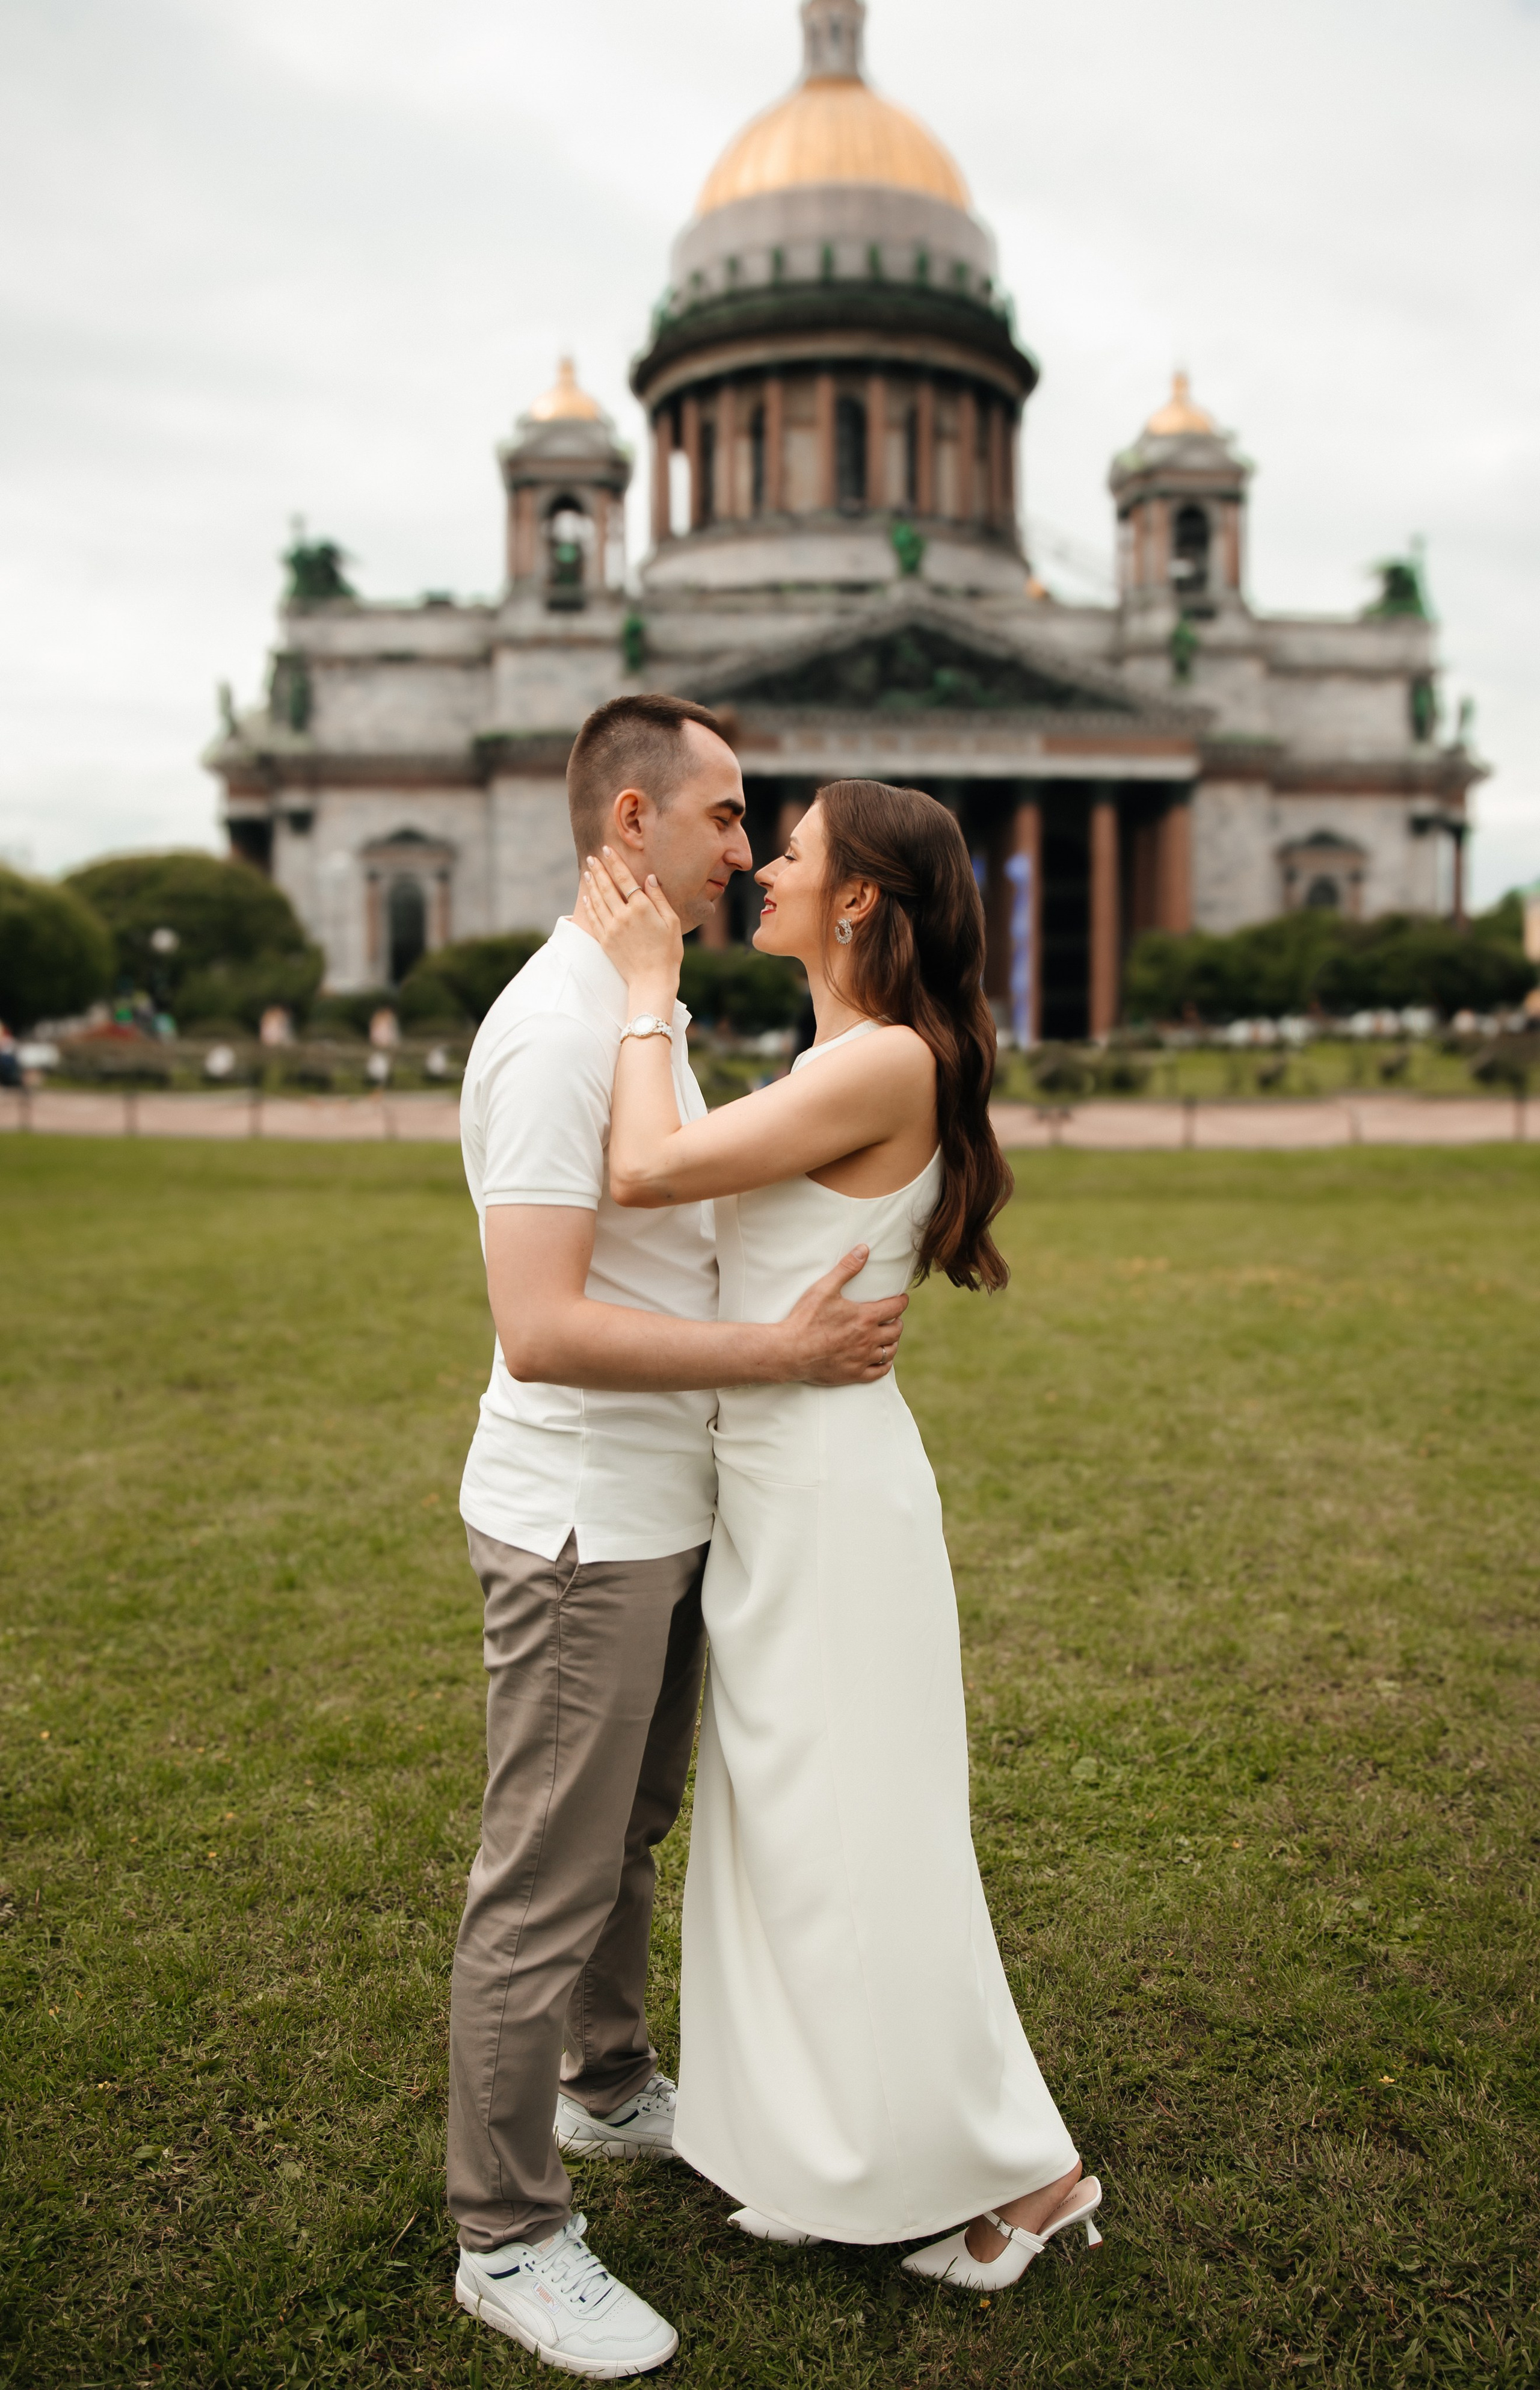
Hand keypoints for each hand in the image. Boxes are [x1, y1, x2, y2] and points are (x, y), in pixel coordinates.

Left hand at [579, 847, 682, 1004]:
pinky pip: (594, 918)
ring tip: (588, 872)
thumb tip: (649, 878)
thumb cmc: (668, 952)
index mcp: (641, 908)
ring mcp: (611, 928)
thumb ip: (659, 898)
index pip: (624, 878)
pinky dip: (589, 904)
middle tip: (592, 857)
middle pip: (607, 886)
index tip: (606, 850)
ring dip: (592, 884)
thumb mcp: (671, 922)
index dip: (614, 862)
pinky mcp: (605, 940)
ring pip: (598, 900)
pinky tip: (588, 896)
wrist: (652, 980)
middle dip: (599, 869)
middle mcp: (623, 915)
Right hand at [778, 1247, 908, 1385]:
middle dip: (897, 1321)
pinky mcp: (854, 1374)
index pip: (896, 1307)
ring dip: (892, 1342)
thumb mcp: (825, 1288)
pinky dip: (885, 1364)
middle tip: (892, 1317)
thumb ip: (846, 1268)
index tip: (902, 1299)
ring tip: (888, 1336)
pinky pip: (880, 1371)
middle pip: (896, 1330)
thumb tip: (864, 1250)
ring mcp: (862, 1358)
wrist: (790, 1351)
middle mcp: (869, 1339)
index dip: (901, 1301)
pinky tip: (882, 1359)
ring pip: (890, 1351)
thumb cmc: (805, 1318)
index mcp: (866, 1317)